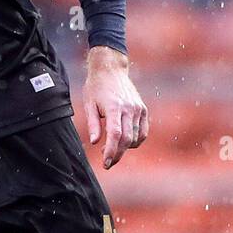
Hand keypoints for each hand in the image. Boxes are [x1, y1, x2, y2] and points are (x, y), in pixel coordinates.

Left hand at [83, 46, 148, 169]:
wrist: (110, 69)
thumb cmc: (96, 87)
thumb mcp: (89, 104)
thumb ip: (93, 124)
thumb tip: (95, 142)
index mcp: (114, 107)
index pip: (115, 135)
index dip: (111, 151)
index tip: (105, 163)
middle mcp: (129, 109)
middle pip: (127, 139)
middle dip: (117, 154)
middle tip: (107, 163)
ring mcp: (138, 109)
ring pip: (136, 137)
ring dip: (125, 148)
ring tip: (112, 149)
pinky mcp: (143, 109)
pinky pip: (143, 132)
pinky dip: (136, 141)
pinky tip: (124, 142)